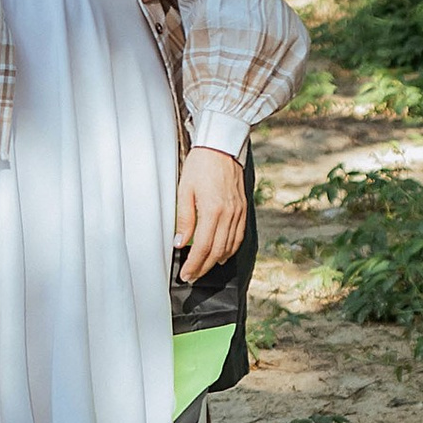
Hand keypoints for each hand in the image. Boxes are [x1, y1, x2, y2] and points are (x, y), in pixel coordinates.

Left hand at [173, 144, 247, 283]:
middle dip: (203, 267)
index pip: (203, 247)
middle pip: (217, 251)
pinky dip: (230, 249)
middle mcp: (229, 214)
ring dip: (216, 261)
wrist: (221, 146)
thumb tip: (180, 242)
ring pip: (230, 246)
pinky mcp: (243, 209)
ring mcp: (238, 212)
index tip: (186, 274)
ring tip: (203, 268)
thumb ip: (184, 218)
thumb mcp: (184, 190)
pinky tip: (221, 254)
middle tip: (192, 276)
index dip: (194, 264)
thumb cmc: (200, 165)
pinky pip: (238, 236)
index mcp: (213, 210)